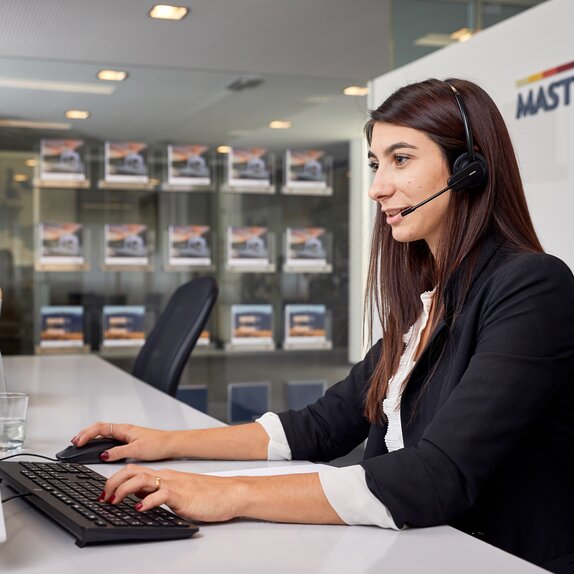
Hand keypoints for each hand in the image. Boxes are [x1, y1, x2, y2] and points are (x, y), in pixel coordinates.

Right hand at [71, 422, 177, 461]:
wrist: (171, 444)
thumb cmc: (158, 444)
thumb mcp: (136, 450)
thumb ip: (119, 452)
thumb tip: (103, 455)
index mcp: (124, 429)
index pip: (100, 428)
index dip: (87, 434)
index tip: (78, 442)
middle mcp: (123, 430)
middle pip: (99, 428)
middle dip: (85, 434)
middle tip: (74, 442)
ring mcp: (125, 435)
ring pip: (104, 433)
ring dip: (91, 437)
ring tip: (81, 444)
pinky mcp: (128, 441)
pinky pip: (110, 439)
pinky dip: (100, 442)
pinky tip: (97, 448)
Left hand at [100, 464, 240, 521]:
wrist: (228, 493)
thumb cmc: (206, 494)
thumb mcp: (176, 492)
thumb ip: (157, 492)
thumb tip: (137, 497)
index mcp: (164, 475)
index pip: (133, 471)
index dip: (115, 480)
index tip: (104, 492)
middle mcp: (166, 477)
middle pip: (132, 472)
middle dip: (113, 482)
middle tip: (103, 496)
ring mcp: (173, 484)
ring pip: (142, 480)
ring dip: (123, 490)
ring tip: (114, 501)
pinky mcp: (181, 495)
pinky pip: (160, 495)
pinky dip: (146, 502)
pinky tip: (139, 509)